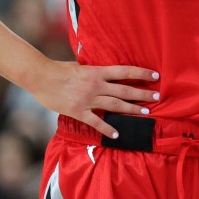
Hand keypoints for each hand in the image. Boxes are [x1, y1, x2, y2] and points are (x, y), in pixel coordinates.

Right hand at [31, 61, 159, 138]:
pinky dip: (108, 128)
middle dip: (142, 94)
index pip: (125, 71)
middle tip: (157, 97)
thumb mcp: (81, 65)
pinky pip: (96, 122)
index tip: (155, 75)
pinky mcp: (78, 111)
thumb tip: (107, 70)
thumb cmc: (60, 69)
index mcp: (98, 71)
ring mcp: (88, 99)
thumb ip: (95, 70)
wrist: (41, 77)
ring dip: (132, 109)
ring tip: (146, 113)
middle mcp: (96, 85)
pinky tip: (118, 134)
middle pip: (125, 90)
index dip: (142, 73)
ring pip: (115, 105)